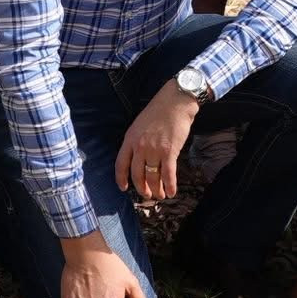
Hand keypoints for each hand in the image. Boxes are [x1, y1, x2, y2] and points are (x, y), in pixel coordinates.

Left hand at [116, 82, 199, 203]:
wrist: (175, 102)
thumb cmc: (159, 110)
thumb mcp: (139, 124)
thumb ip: (136, 141)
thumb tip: (138, 157)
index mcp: (130, 139)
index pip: (121, 164)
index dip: (121, 179)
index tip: (124, 188)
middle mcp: (140, 147)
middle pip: (137, 175)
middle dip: (142, 188)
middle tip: (147, 195)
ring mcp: (154, 150)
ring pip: (152, 177)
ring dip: (157, 189)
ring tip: (160, 195)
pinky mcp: (169, 152)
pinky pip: (168, 175)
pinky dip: (170, 186)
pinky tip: (171, 192)